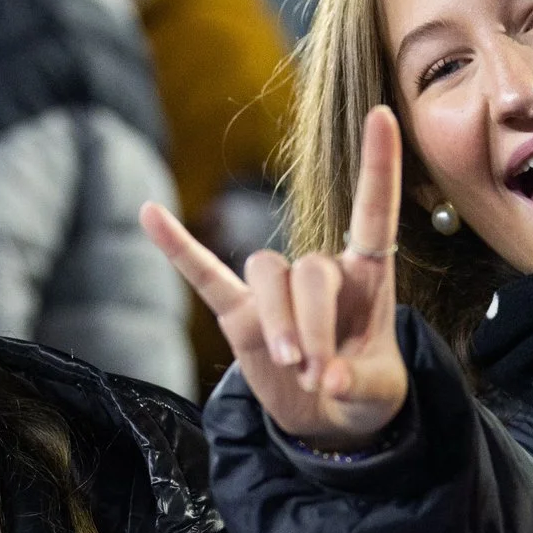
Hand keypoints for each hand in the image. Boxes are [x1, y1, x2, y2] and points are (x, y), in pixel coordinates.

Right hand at [143, 107, 408, 452]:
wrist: (329, 417)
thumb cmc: (362, 390)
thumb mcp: (377, 393)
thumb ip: (357, 381)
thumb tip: (326, 379)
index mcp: (367, 276)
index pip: (372, 213)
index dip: (378, 165)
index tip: (382, 115)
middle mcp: (320, 271)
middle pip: (308, 269)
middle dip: (313, 323)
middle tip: (319, 375)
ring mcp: (277, 291)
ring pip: (266, 272)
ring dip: (278, 321)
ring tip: (291, 366)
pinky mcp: (239, 312)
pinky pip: (204, 274)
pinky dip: (179, 247)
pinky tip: (150, 214)